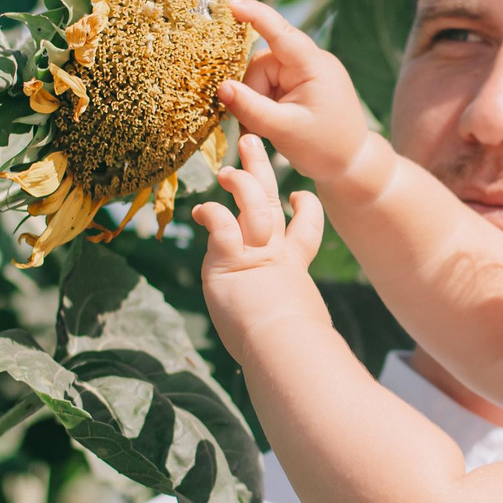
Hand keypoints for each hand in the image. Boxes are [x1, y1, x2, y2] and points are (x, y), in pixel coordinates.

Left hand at [194, 134, 330, 359]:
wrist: (287, 348)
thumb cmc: (297, 349)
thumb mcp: (299, 331)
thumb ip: (291, 327)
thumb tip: (295, 361)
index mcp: (292, 269)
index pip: (303, 230)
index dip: (303, 209)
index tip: (298, 194)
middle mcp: (276, 254)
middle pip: (272, 201)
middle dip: (261, 169)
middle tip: (252, 141)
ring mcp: (255, 253)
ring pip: (252, 202)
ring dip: (238, 180)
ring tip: (224, 168)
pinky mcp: (231, 259)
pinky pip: (221, 224)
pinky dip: (210, 213)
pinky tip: (199, 210)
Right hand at [217, 0, 385, 188]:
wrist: (352, 165)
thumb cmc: (326, 148)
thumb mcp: (284, 130)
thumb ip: (251, 108)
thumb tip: (221, 87)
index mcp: (313, 65)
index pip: (280, 32)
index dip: (254, 15)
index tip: (230, 3)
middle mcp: (310, 62)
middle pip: (260, 63)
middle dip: (251, 93)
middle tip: (253, 128)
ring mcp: (305, 72)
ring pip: (260, 76)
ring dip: (255, 103)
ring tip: (265, 131)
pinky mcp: (300, 84)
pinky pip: (269, 85)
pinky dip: (263, 105)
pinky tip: (270, 125)